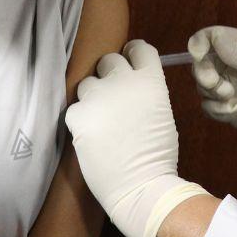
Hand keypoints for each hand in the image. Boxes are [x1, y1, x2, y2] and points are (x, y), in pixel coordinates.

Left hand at [66, 40, 205, 236]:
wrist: (140, 186)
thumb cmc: (158, 157)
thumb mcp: (161, 113)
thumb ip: (144, 92)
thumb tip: (129, 85)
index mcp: (150, 80)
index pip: (138, 49)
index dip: (133, 55)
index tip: (129, 65)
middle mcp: (123, 81)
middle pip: (109, 60)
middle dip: (110, 75)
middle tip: (113, 97)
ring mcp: (98, 96)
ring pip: (87, 83)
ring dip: (93, 96)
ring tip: (101, 120)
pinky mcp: (77, 115)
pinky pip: (75, 108)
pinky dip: (81, 119)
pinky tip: (91, 136)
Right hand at [187, 26, 236, 153]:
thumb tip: (213, 36)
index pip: (211, 37)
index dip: (200, 43)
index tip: (198, 53)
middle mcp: (230, 64)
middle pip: (201, 62)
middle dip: (203, 71)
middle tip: (214, 82)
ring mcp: (227, 86)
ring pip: (201, 85)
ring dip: (211, 91)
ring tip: (231, 96)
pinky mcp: (226, 109)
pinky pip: (207, 106)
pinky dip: (216, 109)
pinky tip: (233, 110)